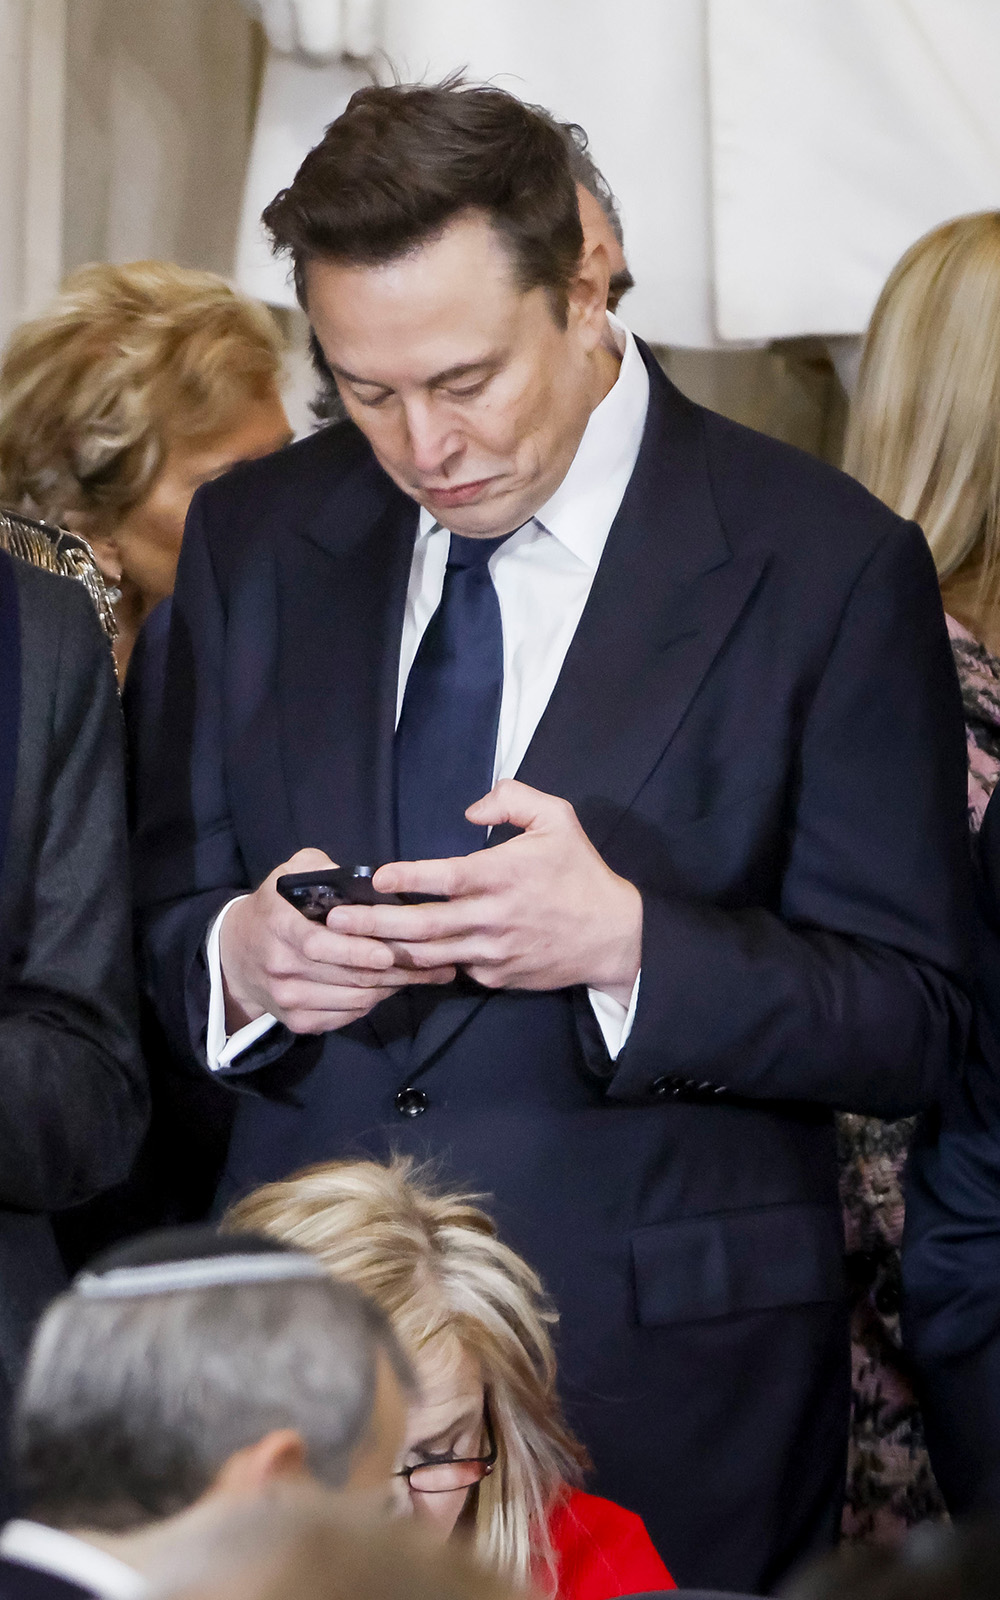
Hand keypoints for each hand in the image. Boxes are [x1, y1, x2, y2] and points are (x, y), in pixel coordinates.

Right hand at [218, 848, 456, 1034]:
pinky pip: (347, 1016)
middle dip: (396, 970)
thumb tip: (366, 879)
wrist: (236, 954)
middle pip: (347, 976)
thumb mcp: (289, 874)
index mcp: (278, 926)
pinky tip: (395, 987)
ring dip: (394, 988)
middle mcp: (281, 967)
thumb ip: (323, 869)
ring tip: (427, 974)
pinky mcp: (298, 1022)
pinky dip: (374, 1003)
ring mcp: (288, 999)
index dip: (357, 950)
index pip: (319, 944)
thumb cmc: (275, 907)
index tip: (390, 951)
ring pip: (353, 999)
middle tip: (436, 962)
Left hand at [326, 781, 642, 999]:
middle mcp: (492, 918)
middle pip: (423, 925)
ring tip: (347, 943)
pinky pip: (453, 970)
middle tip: (335, 920)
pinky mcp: (496, 977)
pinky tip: (394, 959)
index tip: (378, 878)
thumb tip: (470, 809)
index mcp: (503, 876)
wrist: (613, 935)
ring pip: (429, 955)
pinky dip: (424, 965)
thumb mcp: (559, 819)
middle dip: (374, 924)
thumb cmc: (580, 872)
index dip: (409, 879)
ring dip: (387, 950)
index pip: (446, 878)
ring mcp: (493, 952)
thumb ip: (513, 799)